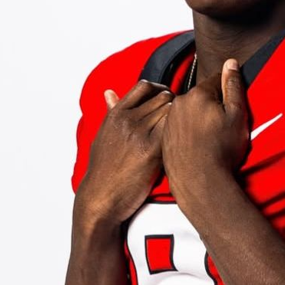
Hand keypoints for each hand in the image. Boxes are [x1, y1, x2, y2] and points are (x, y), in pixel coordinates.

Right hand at [75, 80, 172, 224]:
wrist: (100, 198)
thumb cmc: (103, 170)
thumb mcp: (102, 135)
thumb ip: (110, 112)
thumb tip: (109, 92)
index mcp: (116, 114)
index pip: (144, 86)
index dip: (160, 90)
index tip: (166, 101)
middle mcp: (127, 120)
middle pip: (163, 96)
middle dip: (175, 105)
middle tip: (181, 118)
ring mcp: (139, 134)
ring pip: (171, 111)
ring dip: (181, 118)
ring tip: (183, 130)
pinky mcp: (151, 151)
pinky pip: (173, 130)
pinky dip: (181, 132)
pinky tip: (182, 142)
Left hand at [161, 59, 249, 208]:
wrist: (200, 183)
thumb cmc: (221, 151)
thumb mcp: (237, 116)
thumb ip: (233, 86)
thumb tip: (231, 62)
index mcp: (197, 95)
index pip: (215, 82)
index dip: (227, 93)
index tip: (231, 107)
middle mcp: (178, 104)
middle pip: (200, 97)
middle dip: (211, 106)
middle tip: (222, 126)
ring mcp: (169, 121)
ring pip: (188, 112)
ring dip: (198, 119)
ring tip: (210, 139)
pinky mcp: (164, 137)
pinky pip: (179, 127)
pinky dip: (188, 132)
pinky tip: (197, 146)